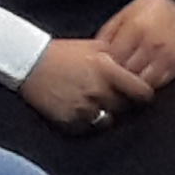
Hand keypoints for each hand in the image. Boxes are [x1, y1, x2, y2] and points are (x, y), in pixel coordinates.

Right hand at [18, 38, 153, 129]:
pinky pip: (88, 127)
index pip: (141, 92)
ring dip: (107, 113)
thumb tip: (136, 66)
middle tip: (118, 97)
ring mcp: (83, 108)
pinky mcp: (68, 120)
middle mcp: (98, 91)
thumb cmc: (63, 52)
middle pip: (125, 107)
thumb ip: (117, 57)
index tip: (142, 94)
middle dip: (124, 103)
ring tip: (99, 104)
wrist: (30, 62)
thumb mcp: (95, 46)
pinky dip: (89, 121)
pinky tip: (84, 110)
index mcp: (107, 70)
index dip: (144, 94)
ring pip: (107, 120)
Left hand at [94, 0, 174, 87]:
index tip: (101, 71)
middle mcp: (152, 42)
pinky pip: (160, 81)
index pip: (115, 59)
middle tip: (112, 79)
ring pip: (144, 81)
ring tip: (127, 81)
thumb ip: (106, 37)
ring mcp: (167, 53)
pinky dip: (149, 83)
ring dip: (134, 84)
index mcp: (135, 29)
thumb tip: (94, 58)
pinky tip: (142, 77)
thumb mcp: (122, 17)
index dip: (105, 68)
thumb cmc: (147, 9)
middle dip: (118, 77)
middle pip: (128, 72)